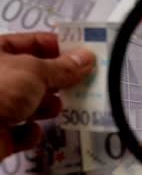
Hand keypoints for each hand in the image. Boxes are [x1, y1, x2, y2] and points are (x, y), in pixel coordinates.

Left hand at [0, 32, 94, 159]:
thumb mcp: (34, 71)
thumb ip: (64, 67)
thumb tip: (87, 58)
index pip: (33, 42)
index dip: (60, 47)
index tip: (84, 56)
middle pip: (35, 74)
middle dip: (58, 80)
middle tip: (82, 83)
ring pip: (31, 103)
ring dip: (47, 106)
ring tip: (57, 107)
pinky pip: (22, 132)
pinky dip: (31, 132)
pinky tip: (34, 131)